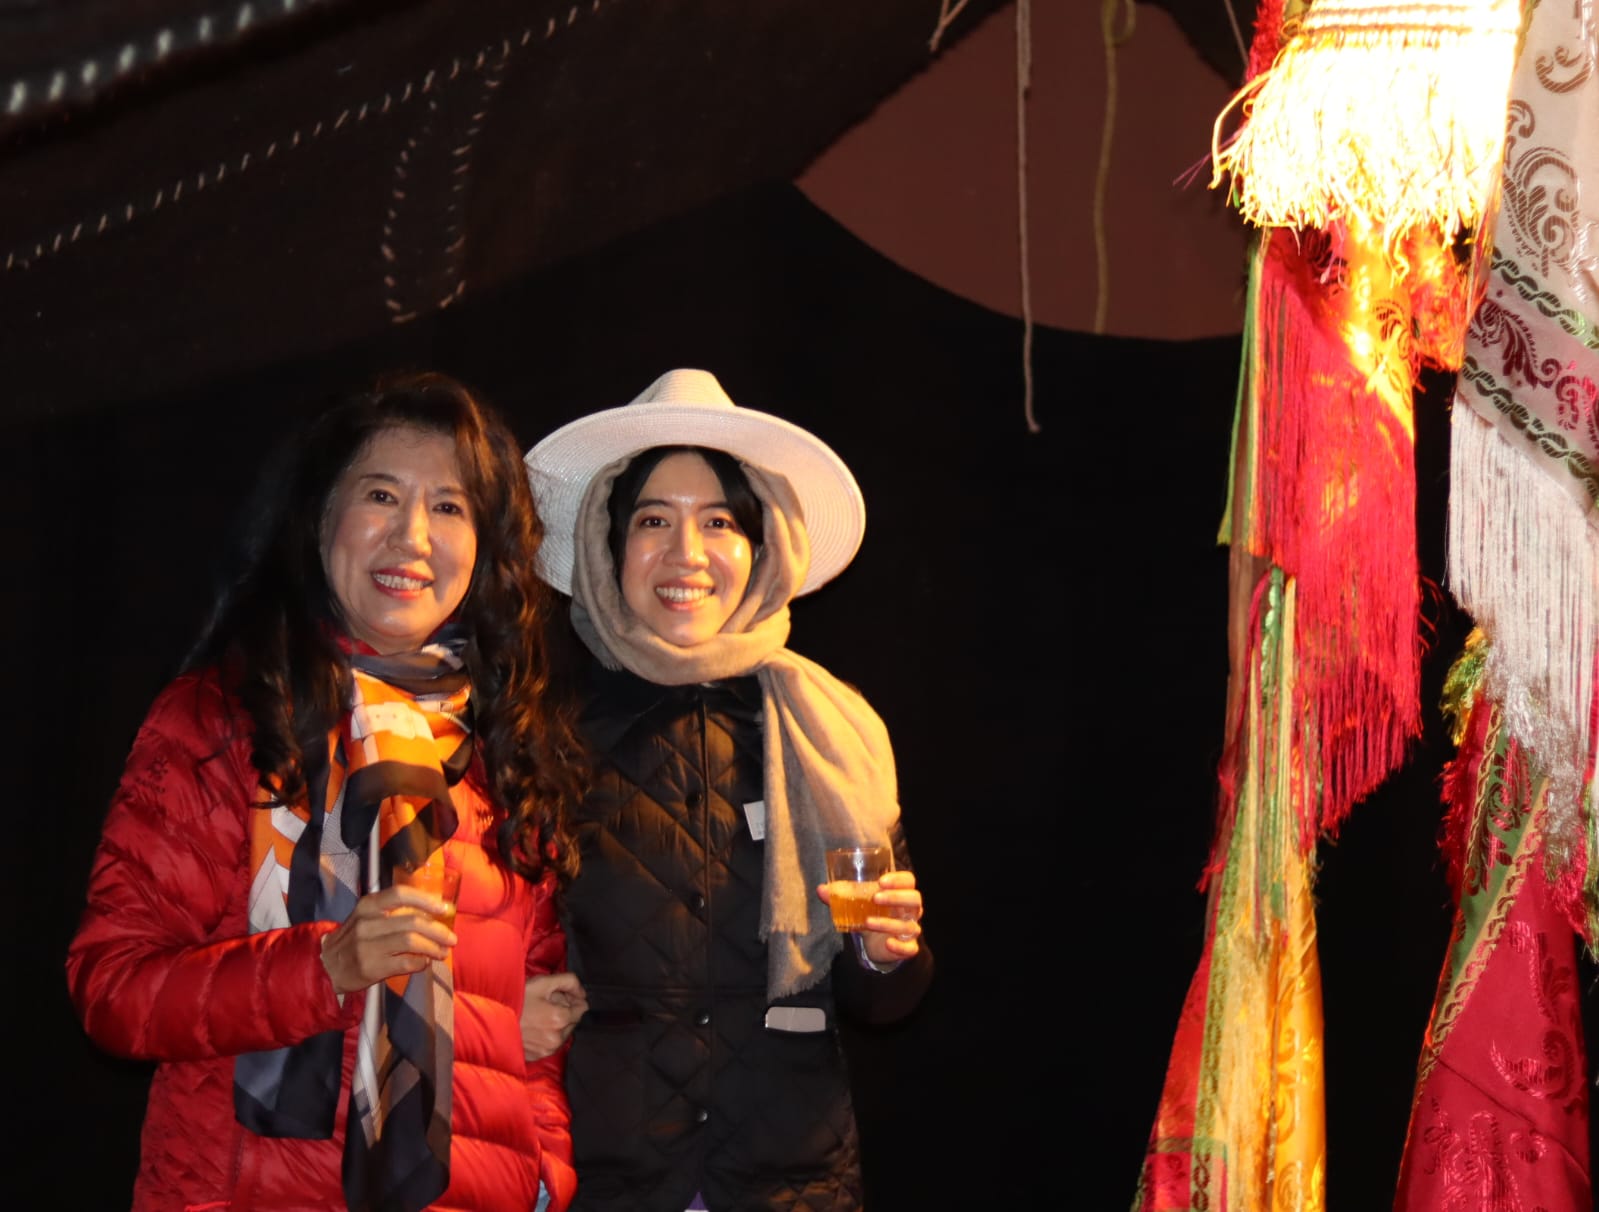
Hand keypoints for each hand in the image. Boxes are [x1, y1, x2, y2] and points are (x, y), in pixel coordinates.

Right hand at [320, 884, 457, 995]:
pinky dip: (421, 963)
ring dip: (433, 948)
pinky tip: (424, 963)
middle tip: (451, 938)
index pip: (400, 894)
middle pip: (412, 922)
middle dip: (438, 930)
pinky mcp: (371, 968)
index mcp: (367, 906)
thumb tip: (433, 912)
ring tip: (443, 952)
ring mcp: (368, 946)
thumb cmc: (354, 939)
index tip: (444, 908)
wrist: (326, 967)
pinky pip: (406, 963)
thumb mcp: (366, 917)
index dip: (425, 900)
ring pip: (411, 942)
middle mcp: (367, 924)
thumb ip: (393, 912)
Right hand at [522, 971, 588, 1060]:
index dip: (573, 998)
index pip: (582, 1008)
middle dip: (565, 1011)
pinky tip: (532, 1027)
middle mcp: (556, 1037)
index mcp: (560, 1018)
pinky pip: (550, 1044)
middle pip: (573, 1021)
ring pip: (563, 1034)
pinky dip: (546, 1036)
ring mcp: (546, 1050)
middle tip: (545, 1004)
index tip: (560, 995)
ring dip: (556, 1025)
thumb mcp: (543, 982)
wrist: (490, 1021)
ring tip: (537, 1016)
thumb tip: (582, 992)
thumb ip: (569, 982)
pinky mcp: (537, 1056)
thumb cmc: (515, 1000)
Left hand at [817, 869, 922, 967]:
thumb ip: (841, 895)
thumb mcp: (858, 904)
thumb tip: (821, 889)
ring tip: (868, 921)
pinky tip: (888, 943)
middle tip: (875, 898)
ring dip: (888, 923)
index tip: (881, 881)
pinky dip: (900, 946)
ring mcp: (910, 929)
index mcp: (901, 893)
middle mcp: (910, 910)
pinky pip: (910, 948)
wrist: (877, 942)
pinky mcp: (908, 947)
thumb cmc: (871, 913)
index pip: (909, 880)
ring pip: (909, 925)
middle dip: (896, 898)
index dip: (898, 880)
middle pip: (914, 899)